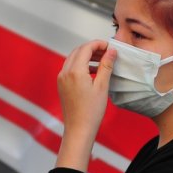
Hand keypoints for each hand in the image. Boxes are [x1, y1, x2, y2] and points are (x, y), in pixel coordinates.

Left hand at [55, 41, 115, 170]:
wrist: (79, 129)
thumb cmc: (91, 112)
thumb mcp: (102, 86)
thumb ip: (106, 65)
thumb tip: (111, 51)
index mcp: (75, 71)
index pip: (86, 48)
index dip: (98, 44)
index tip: (109, 46)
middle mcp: (65, 72)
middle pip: (78, 51)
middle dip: (93, 48)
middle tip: (107, 52)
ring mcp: (61, 78)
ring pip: (73, 58)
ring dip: (87, 56)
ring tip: (102, 60)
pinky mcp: (62, 85)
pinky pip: (70, 68)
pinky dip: (81, 65)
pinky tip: (93, 71)